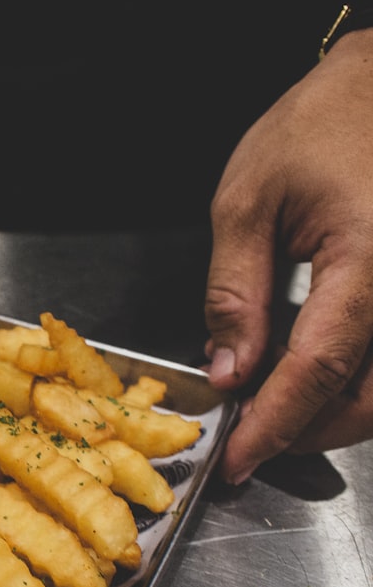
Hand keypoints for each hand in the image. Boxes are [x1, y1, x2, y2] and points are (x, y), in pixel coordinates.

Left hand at [205, 28, 372, 483]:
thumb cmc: (316, 127)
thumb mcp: (247, 203)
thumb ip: (234, 294)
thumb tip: (227, 371)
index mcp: (369, 260)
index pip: (319, 368)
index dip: (275, 423)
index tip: (237, 459)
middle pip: (368, 398)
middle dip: (304, 432)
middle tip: (247, 439)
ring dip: (329, 415)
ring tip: (267, 409)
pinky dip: (351, 382)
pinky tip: (304, 374)